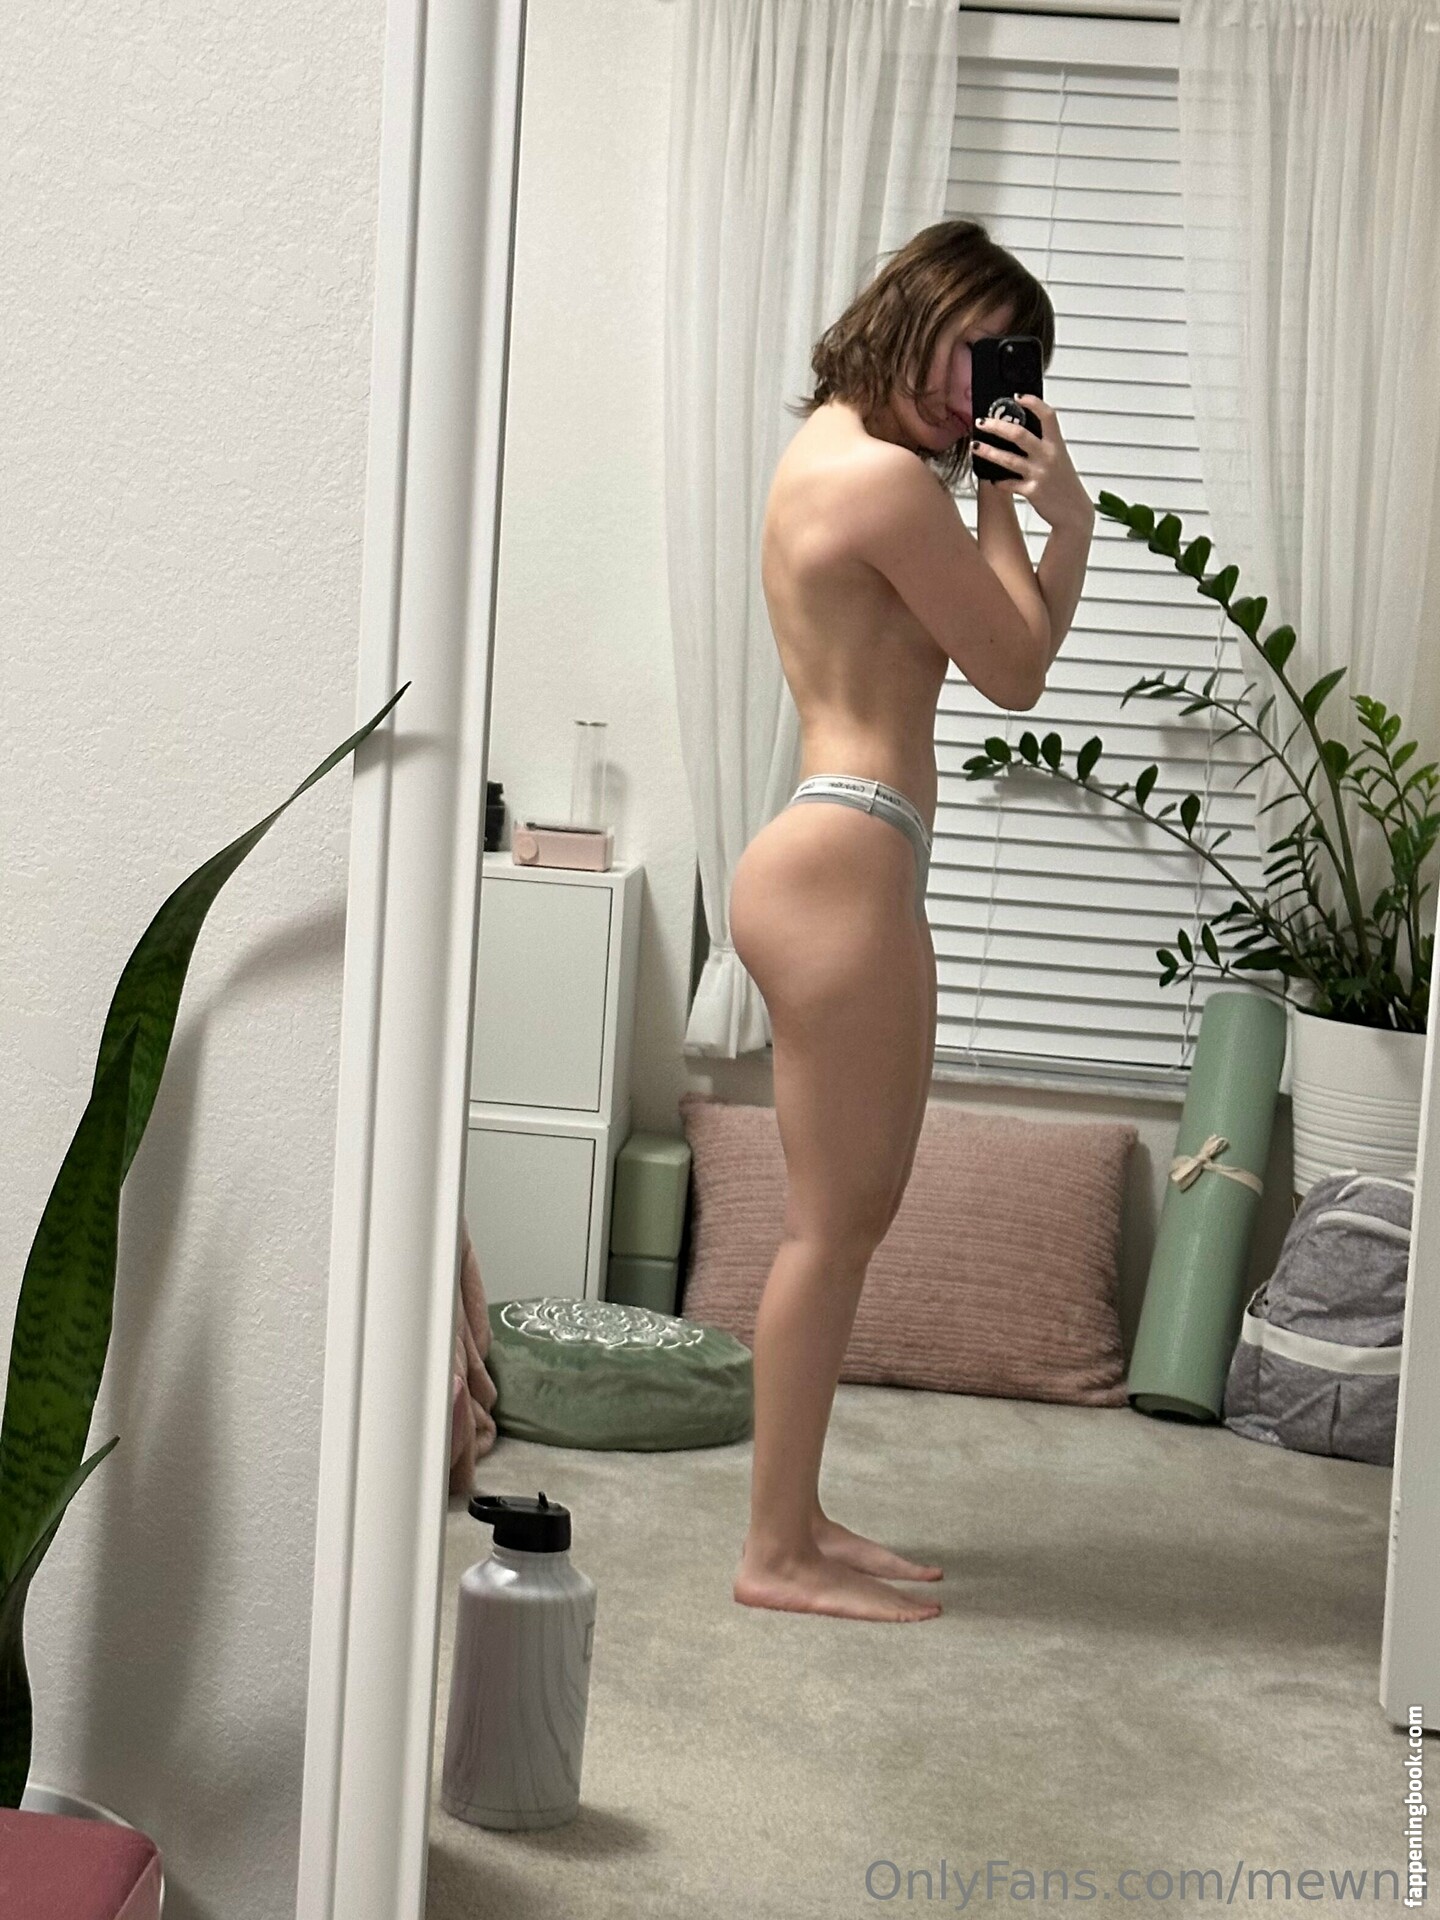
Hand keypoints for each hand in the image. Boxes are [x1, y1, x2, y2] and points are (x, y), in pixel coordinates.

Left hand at [975, 395, 1093, 529]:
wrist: (1074, 512)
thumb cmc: (1064, 483)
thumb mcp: (1059, 459)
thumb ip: (1044, 445)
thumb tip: (1019, 432)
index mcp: (1057, 445)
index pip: (1047, 416)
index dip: (1033, 403)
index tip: (1017, 396)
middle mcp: (1048, 456)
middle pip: (1019, 434)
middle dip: (997, 426)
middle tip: (981, 422)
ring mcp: (1039, 474)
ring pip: (1008, 459)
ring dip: (988, 451)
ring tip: (975, 446)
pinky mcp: (1032, 491)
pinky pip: (1008, 484)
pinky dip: (998, 482)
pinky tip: (991, 479)